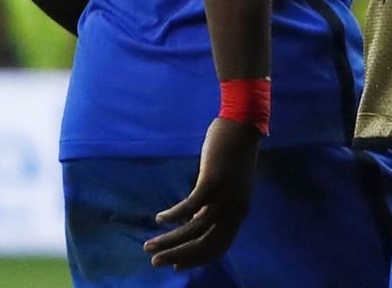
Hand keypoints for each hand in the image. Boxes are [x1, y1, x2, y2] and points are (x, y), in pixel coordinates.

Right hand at [145, 118, 260, 268]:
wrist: (243, 125)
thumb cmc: (232, 155)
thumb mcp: (227, 187)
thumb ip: (214, 205)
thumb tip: (194, 220)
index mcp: (239, 211)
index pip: (220, 246)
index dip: (198, 259)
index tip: (177, 266)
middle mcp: (235, 207)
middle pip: (206, 243)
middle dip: (179, 255)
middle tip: (155, 262)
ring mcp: (225, 195)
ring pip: (194, 229)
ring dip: (169, 240)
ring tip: (148, 245)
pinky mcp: (214, 180)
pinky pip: (189, 206)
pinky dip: (173, 215)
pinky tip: (159, 218)